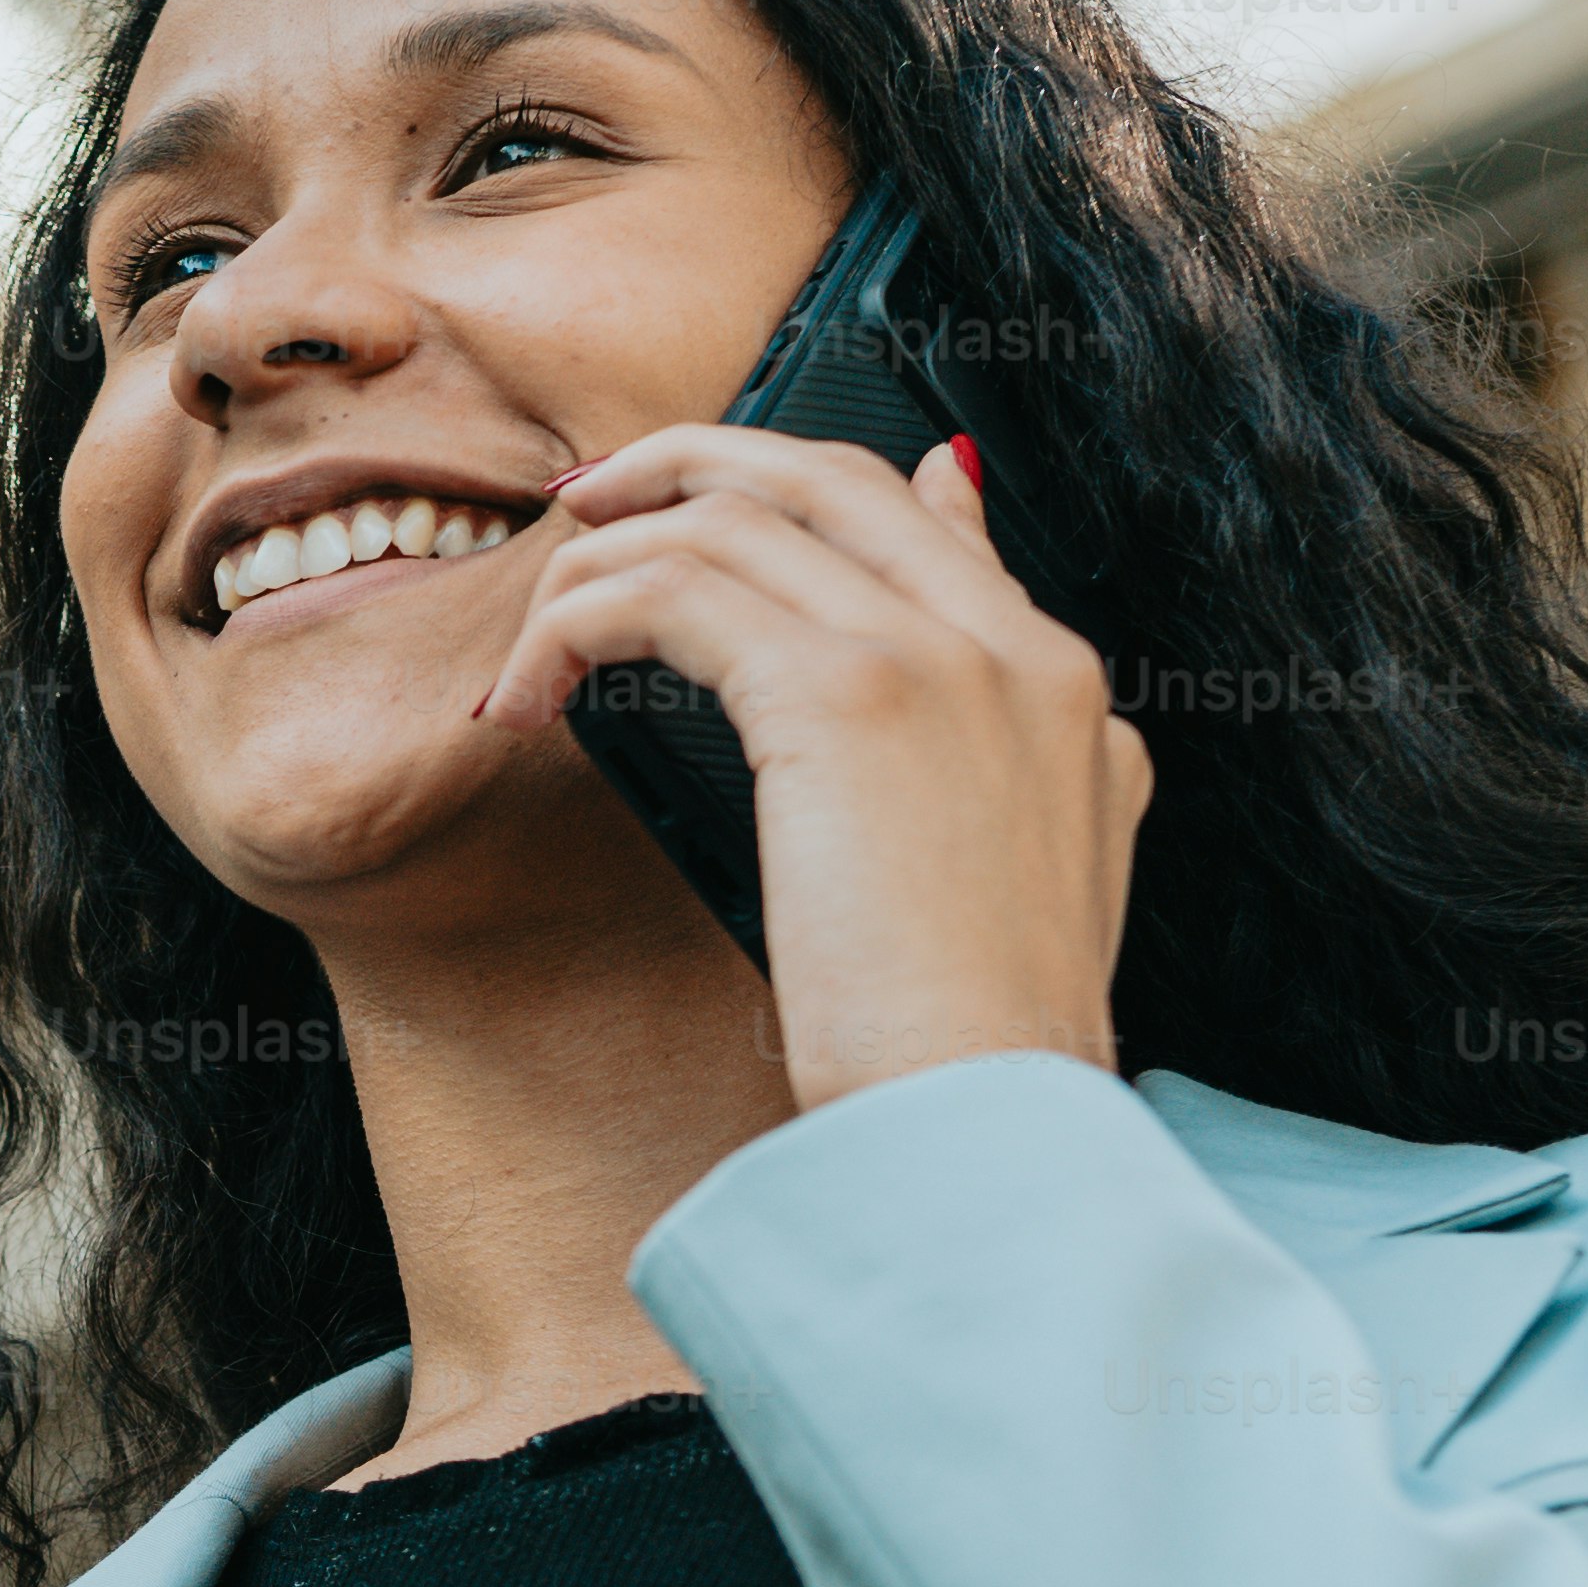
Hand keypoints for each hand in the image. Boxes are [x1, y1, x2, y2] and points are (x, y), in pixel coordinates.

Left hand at [474, 426, 1141, 1109]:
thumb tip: (958, 604)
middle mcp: (1009, 646)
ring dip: (599, 569)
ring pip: (730, 521)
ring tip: (530, 654)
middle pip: (822, 474)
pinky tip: (531, 697)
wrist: (989, 1120)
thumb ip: (1003, 738)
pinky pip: (676, 588)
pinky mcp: (848, 694)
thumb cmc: (975, 1045)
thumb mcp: (1030, 873)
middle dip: (681, 466)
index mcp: (1057, 684)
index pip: (914, 512)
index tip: (680, 503)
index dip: (782, 485)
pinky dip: (578, 622)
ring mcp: (938, 658)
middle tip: (581, 513)